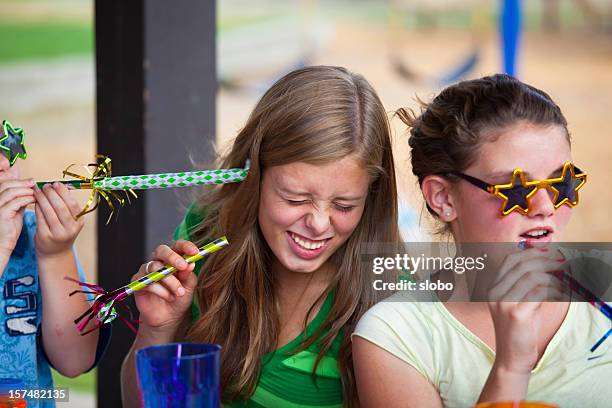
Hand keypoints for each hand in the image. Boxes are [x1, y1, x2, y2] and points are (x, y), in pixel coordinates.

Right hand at [0, 178, 34, 255]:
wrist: (3, 244)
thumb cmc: (9, 228)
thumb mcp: (15, 210)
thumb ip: (19, 200)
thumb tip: (30, 189)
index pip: (4, 183)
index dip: (18, 181)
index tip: (31, 181)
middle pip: (6, 185)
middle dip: (22, 183)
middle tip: (34, 183)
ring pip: (11, 192)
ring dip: (25, 190)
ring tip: (36, 192)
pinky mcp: (1, 213)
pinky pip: (15, 202)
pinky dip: (26, 199)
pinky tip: (34, 200)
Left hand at [34, 183, 83, 256]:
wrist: (55, 253)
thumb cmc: (62, 232)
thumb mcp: (70, 220)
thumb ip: (67, 206)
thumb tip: (61, 186)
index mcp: (79, 221)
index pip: (72, 204)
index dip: (63, 192)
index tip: (56, 184)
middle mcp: (71, 228)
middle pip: (60, 207)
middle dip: (51, 194)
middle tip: (45, 186)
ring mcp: (58, 234)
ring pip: (49, 212)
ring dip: (42, 199)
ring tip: (38, 191)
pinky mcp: (45, 236)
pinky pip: (40, 218)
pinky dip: (37, 208)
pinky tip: (35, 202)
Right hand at [133, 240, 198, 332]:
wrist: (169, 317)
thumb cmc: (180, 297)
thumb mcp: (189, 286)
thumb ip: (188, 274)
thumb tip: (190, 264)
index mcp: (173, 258)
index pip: (177, 245)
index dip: (185, 246)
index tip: (195, 252)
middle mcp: (159, 261)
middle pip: (161, 250)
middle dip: (173, 257)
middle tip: (183, 267)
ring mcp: (147, 271)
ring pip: (156, 267)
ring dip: (170, 281)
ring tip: (179, 292)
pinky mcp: (138, 282)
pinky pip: (148, 282)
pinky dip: (161, 291)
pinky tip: (169, 297)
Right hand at [487, 247, 566, 373]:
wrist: (512, 356)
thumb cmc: (519, 329)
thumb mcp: (518, 302)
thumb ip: (525, 284)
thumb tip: (544, 261)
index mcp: (493, 287)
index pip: (510, 260)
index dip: (530, 253)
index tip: (548, 253)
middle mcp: (494, 292)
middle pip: (522, 265)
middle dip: (545, 261)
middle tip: (562, 265)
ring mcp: (503, 303)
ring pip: (532, 277)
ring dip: (552, 278)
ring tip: (562, 284)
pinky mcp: (516, 314)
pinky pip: (539, 292)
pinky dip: (554, 291)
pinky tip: (560, 296)